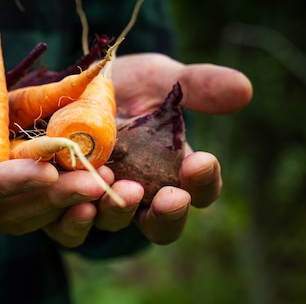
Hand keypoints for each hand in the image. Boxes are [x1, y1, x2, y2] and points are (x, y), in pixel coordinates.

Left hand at [39, 53, 251, 246]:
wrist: (64, 85)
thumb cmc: (120, 84)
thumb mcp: (156, 78)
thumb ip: (195, 86)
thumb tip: (244, 89)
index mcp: (171, 170)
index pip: (199, 190)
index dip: (204, 182)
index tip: (201, 161)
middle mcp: (138, 195)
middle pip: (161, 224)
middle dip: (168, 214)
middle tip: (170, 197)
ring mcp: (99, 203)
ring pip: (113, 224)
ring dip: (117, 211)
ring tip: (116, 187)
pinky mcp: (61, 204)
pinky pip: (67, 227)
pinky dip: (72, 219)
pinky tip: (75, 201)